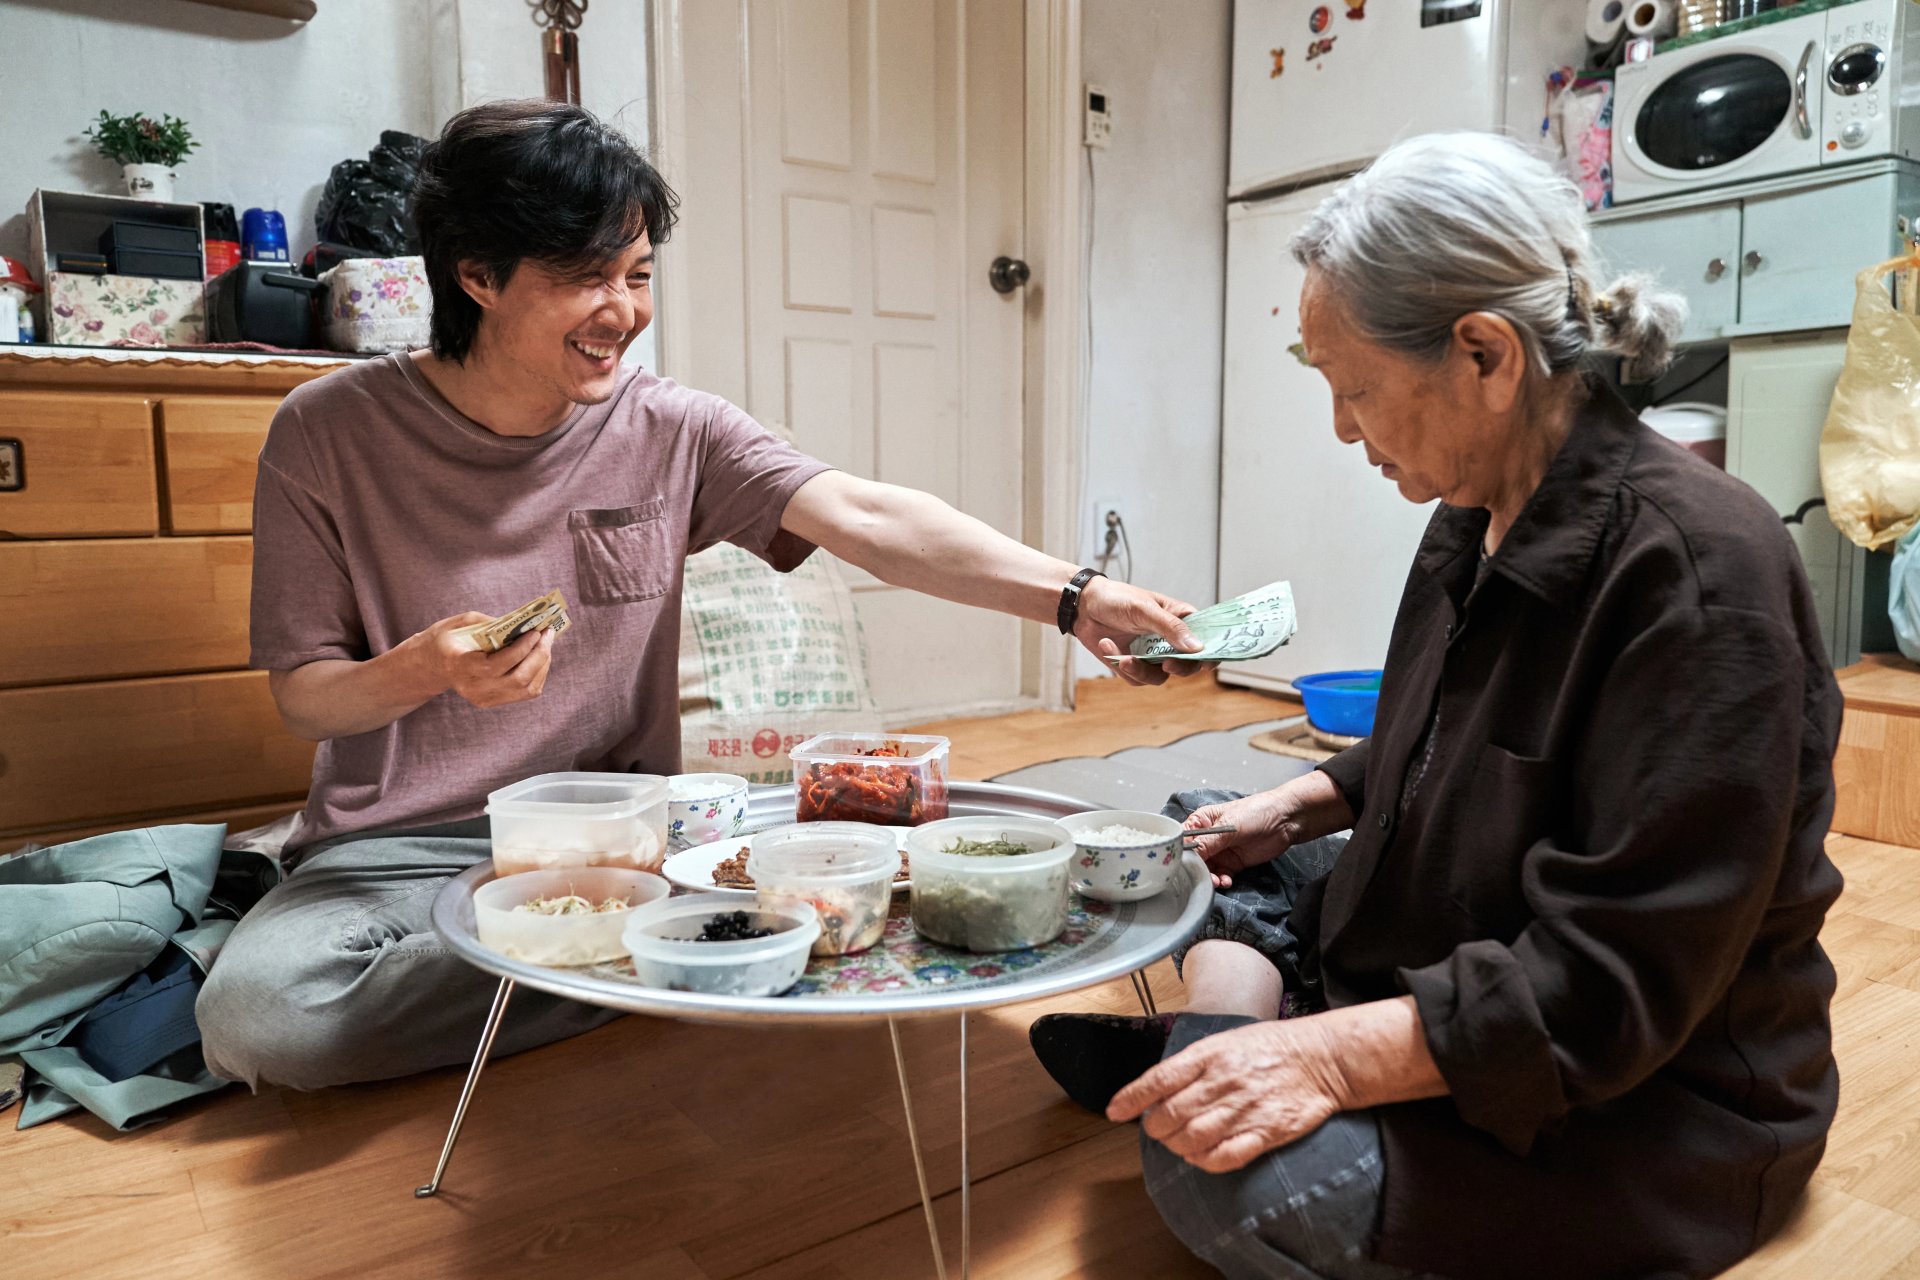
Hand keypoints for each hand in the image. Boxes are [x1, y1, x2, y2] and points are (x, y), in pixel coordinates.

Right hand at [411, 612, 555, 709]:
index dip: (521, 649)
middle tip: (547, 633)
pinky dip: (538, 673)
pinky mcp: (492, 702)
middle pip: (518, 679)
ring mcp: (483, 699)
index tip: (535, 631)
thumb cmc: (448, 638)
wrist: (431, 665)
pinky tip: (539, 656)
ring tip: (546, 643)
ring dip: (542, 664)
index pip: (497, 665)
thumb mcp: (462, 623)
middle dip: (539, 655)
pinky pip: (525, 692)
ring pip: (526, 689)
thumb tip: (525, 625)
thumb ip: (491, 623)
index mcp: (460, 666)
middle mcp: (472, 688)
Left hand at [1073, 577, 1205, 686]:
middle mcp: (1170, 640)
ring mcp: (1152, 655)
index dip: (1211, 654)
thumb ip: (1171, 628)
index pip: (1207, 640)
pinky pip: (1137, 680)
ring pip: (1161, 678)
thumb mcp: (1145, 609)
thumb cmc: (1116, 598)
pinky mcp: (1133, 666)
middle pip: (1188, 666)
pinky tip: (1107, 645)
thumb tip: (1197, 648)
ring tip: (1124, 658)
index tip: (1205, 662)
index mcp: (1181, 620)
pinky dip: (1122, 667)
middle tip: (1167, 664)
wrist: (1082, 607)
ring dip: (1142, 671)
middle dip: (1178, 668)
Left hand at [1107, 1017, 1347, 1172]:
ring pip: (1192, 1138)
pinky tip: (1200, 1157)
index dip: (1132, 1097)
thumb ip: (1193, 1064)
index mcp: (1211, 1054)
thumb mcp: (1226, 1041)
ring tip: (1177, 1143)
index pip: (1159, 1078)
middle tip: (1157, 1130)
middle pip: (1171, 1115)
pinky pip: (1225, 1157)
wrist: (1322, 1058)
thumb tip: (1158, 1087)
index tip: (1114, 1111)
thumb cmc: (1270, 1047)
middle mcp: (1224, 1081)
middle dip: (1155, 1128)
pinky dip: (1204, 1161)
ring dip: (1176, 1146)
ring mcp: (1245, 1109)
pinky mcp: (1266, 1132)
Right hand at [1185, 786, 1311, 887]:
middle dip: (1196, 869)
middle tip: (1202, 877)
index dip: (1181, 853)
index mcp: (1202, 822)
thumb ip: (1208, 843)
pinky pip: (1221, 875)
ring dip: (1209, 877)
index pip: (1183, 839)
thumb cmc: (1256, 812)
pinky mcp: (1233, 863)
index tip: (1182, 865)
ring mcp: (1221, 851)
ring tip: (1217, 881)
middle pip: (1193, 858)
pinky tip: (1226, 881)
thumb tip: (1189, 856)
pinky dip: (1222, 880)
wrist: (1286, 820)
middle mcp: (1208, 838)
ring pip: (1206, 869)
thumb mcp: (1229, 826)